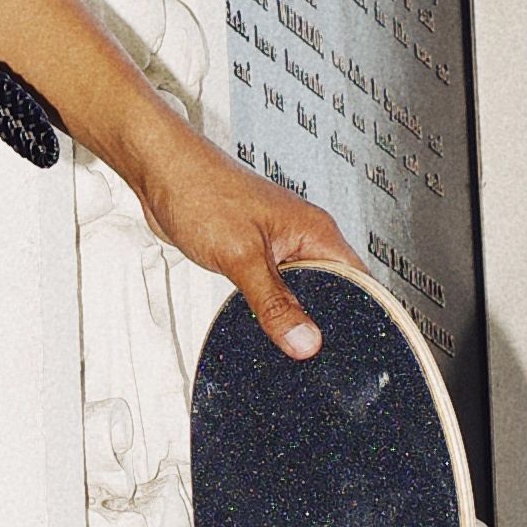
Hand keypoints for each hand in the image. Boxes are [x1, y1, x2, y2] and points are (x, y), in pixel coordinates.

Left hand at [138, 123, 365, 359]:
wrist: (161, 172)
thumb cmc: (200, 191)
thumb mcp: (241, 257)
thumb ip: (274, 303)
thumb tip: (304, 340)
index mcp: (315, 231)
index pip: (360, 281)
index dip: (364, 316)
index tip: (357, 349)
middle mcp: (303, 236)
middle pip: (335, 290)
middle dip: (328, 323)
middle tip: (317, 354)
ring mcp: (280, 244)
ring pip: (303, 290)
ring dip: (297, 314)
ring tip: (291, 343)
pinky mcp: (256, 251)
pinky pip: (277, 286)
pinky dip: (274, 305)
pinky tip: (265, 322)